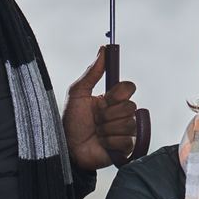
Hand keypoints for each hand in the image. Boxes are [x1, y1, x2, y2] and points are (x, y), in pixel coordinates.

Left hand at [62, 47, 139, 170]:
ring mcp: (125, 130)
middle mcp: (120, 113)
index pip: (129, 88)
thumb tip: (103, 49)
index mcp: (111, 99)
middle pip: (130, 106)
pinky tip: (102, 143)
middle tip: (96, 120)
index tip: (105, 99)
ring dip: (107, 129)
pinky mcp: (126, 148)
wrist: (67, 148)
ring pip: (128, 124)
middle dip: (108, 114)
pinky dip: (110, 142)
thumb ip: (92, 72)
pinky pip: (127, 140)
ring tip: (96, 133)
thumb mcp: (78, 93)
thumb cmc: (70, 122)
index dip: (118, 94)